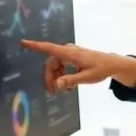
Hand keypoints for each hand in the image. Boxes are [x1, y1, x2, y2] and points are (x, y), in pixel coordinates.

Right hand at [20, 40, 135, 93]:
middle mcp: (68, 51)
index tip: (23, 42)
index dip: (35, 46)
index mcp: (70, 54)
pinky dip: (63, 76)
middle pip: (51, 64)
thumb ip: (71, 81)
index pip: (49, 48)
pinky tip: (69, 86)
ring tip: (66, 90)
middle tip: (53, 93)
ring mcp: (70, 54)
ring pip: (56, 67)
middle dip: (50, 78)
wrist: (112, 64)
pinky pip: (61, 67)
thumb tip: (57, 84)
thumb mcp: (87, 77)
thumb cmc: (101, 69)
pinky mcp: (72, 58)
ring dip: (57, 79)